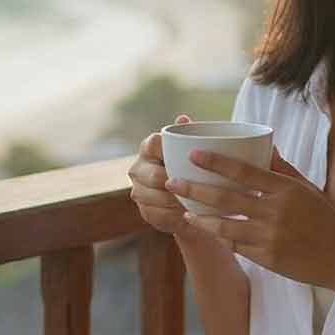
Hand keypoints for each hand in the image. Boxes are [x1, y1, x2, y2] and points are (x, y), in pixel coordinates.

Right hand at [128, 114, 199, 236]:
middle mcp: (138, 168)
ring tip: (195, 203)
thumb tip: (183, 118)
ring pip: (155, 197)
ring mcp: (138, 191)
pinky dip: (173, 216)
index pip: (153, 144)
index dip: (167, 151)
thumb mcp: (195, 150)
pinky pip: (157, 215)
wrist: (189, 196)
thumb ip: (189, 134)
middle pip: (154, 176)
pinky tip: (188, 215)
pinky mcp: (144, 212)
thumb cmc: (193, 166)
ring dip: (175, 201)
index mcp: (148, 147)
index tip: (187, 157)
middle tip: (197, 187)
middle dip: (174, 183)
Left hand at [170, 148, 334, 291]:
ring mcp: (270, 236)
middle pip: (225, 197)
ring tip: (184, 209)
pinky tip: (206, 230)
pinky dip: (220, 237)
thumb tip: (264, 148)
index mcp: (285, 189)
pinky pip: (236, 246)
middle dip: (194, 189)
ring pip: (224, 225)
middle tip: (172, 182)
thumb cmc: (328, 219)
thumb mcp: (308, 190)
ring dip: (200, 217)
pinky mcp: (267, 258)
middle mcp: (275, 211)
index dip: (215, 162)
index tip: (193, 154)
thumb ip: (283, 170)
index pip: (243, 171)